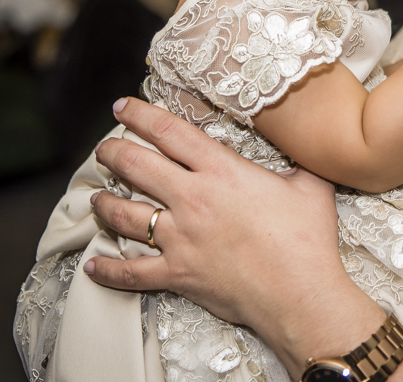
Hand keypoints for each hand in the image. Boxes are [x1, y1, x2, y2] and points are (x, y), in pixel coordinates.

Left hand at [84, 98, 387, 376]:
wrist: (301, 295)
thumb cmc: (308, 240)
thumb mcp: (311, 184)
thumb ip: (299, 159)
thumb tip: (306, 144)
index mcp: (223, 172)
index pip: (170, 132)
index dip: (140, 115)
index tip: (121, 107)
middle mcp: (194, 200)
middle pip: (137, 167)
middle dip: (113, 153)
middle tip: (103, 150)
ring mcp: (181, 239)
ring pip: (125, 215)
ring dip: (105, 204)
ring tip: (96, 197)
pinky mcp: (178, 274)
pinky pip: (131, 272)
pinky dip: (108, 270)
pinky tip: (91, 265)